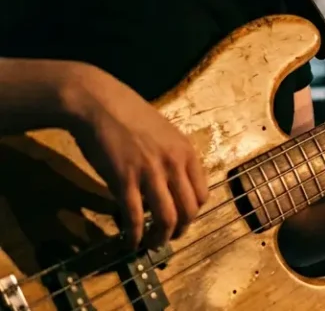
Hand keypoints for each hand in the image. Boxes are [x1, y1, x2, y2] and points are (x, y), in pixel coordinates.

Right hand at [63, 63, 208, 249]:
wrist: (99, 103)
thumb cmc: (130, 115)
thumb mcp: (165, 133)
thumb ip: (174, 157)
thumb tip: (175, 183)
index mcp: (186, 152)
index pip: (202, 194)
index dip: (193, 213)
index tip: (182, 220)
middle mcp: (174, 164)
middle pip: (189, 210)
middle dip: (180, 230)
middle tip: (168, 238)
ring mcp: (150, 173)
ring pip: (167, 218)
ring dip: (160, 237)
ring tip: (151, 245)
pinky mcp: (124, 180)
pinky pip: (135, 216)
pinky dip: (135, 235)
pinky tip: (130, 242)